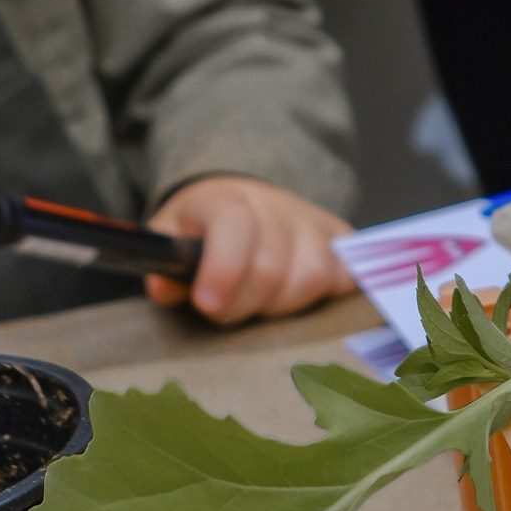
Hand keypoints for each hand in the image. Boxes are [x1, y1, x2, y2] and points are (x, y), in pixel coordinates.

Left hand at [145, 177, 356, 326]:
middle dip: (244, 303)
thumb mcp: (169, 240)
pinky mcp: (342, 238)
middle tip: (225, 310)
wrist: (243, 202)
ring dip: (284, 304)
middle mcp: (275, 204)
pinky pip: (346, 276)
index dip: (224, 267)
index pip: (235, 223)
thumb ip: (163, 266)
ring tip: (261, 304)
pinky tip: (297, 296)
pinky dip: (325, 294)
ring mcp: (314, 220)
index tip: (207, 303)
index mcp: (224, 199)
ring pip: (314, 274)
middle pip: (273, 265)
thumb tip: (164, 287)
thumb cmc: (200, 233)